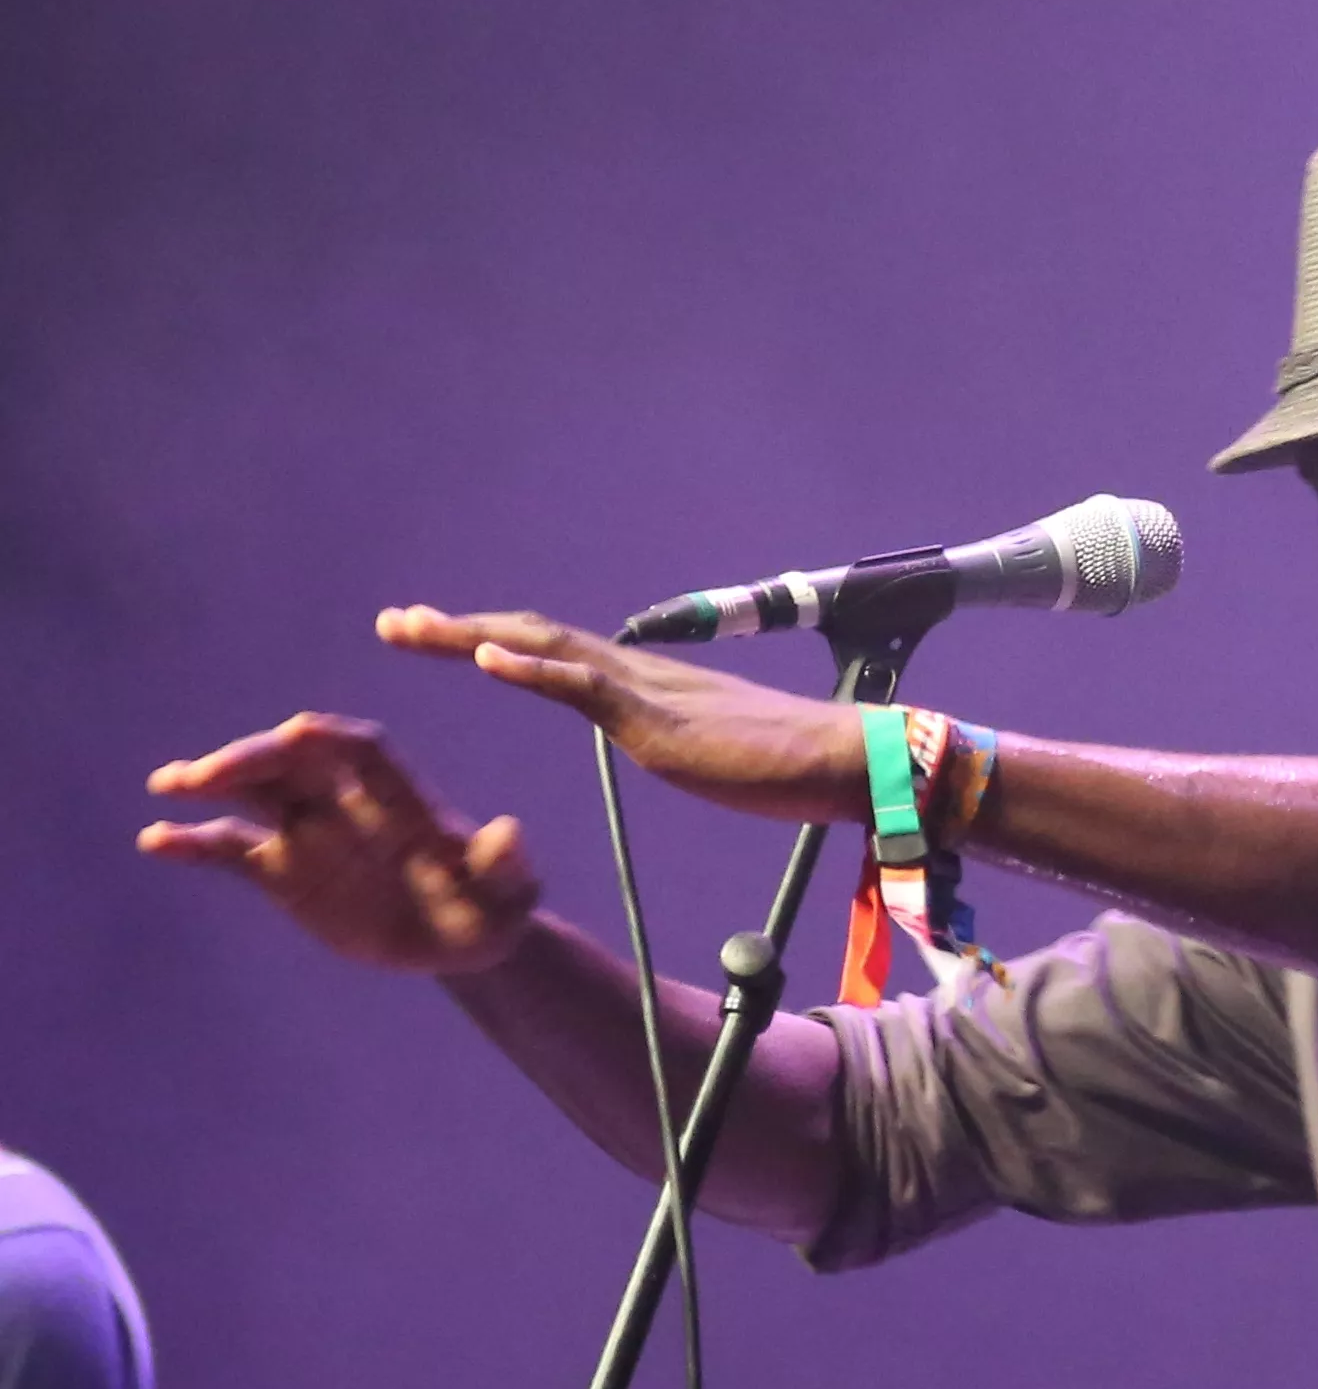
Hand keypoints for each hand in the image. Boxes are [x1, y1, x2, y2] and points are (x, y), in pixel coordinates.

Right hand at [140, 713, 540, 973]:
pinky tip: (156, 842)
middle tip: (201, 776)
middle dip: (250, 760)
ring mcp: (312, 832)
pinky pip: (233, 849)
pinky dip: (195, 844)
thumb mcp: (512, 894)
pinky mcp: (285, 870)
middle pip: (291, 763)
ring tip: (168, 788)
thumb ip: (506, 864)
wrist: (464, 941)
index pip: (357, 748)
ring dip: (212, 784)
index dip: (323, 739)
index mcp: (401, 798)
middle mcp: (348, 803)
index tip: (286, 739)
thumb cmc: (495, 908)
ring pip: (254, 794)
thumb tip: (509, 833)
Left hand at [375, 606, 868, 824]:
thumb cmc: (801, 766)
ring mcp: (650, 695)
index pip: (559, 653)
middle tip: (395, 622)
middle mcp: (643, 676)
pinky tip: (483, 659)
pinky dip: (530, 670)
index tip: (441, 636)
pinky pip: (585, 687)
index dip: (495, 641)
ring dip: (470, 636)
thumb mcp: (722, 753)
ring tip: (410, 628)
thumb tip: (682, 742)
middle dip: (459, 629)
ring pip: (545, 649)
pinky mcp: (661, 722)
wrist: (852, 761)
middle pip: (535, 638)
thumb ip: (690, 740)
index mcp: (651, 687)